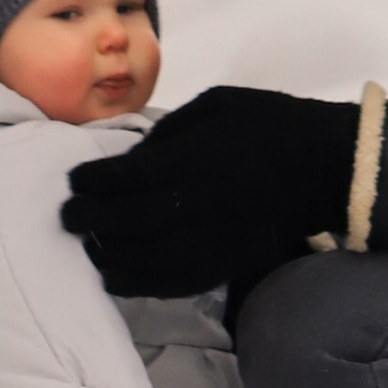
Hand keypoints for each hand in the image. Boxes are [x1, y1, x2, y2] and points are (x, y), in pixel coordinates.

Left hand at [61, 86, 360, 299]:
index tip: (74, 180)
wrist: (321, 166)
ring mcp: (211, 240)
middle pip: (127, 220)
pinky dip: (138, 284)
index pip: (125, 178)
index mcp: (191, 161)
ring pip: (145, 258)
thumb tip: (133, 157)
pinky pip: (173, 283)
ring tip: (89, 246)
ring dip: (108, 254)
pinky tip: (115, 277)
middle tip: (67, 216)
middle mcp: (196, 205)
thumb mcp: (213, 104)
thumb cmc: (265, 124)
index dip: (92, 181)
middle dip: (89, 219)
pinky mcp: (225, 263)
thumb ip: (168, 131)